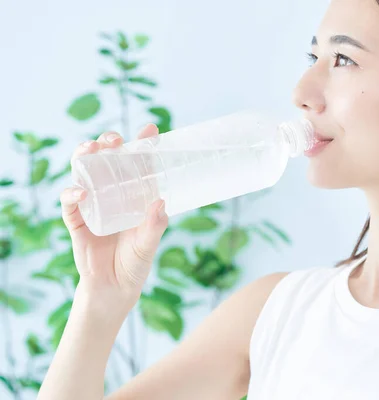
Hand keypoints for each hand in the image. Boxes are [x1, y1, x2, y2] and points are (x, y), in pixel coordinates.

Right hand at [60, 124, 167, 303]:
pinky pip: (70, 203)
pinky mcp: (76, 221)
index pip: (137, 163)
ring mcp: (92, 205)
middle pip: (106, 160)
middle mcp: (112, 194)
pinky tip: (81, 193)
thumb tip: (160, 202)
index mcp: (133, 195)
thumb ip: (155, 225)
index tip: (151, 129)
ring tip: (91, 149)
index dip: (142, 144)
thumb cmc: (135, 262)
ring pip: (83, 172)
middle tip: (115, 140)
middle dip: (108, 143)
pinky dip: (72, 195)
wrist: (114, 288)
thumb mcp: (149, 244)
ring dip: (84, 156)